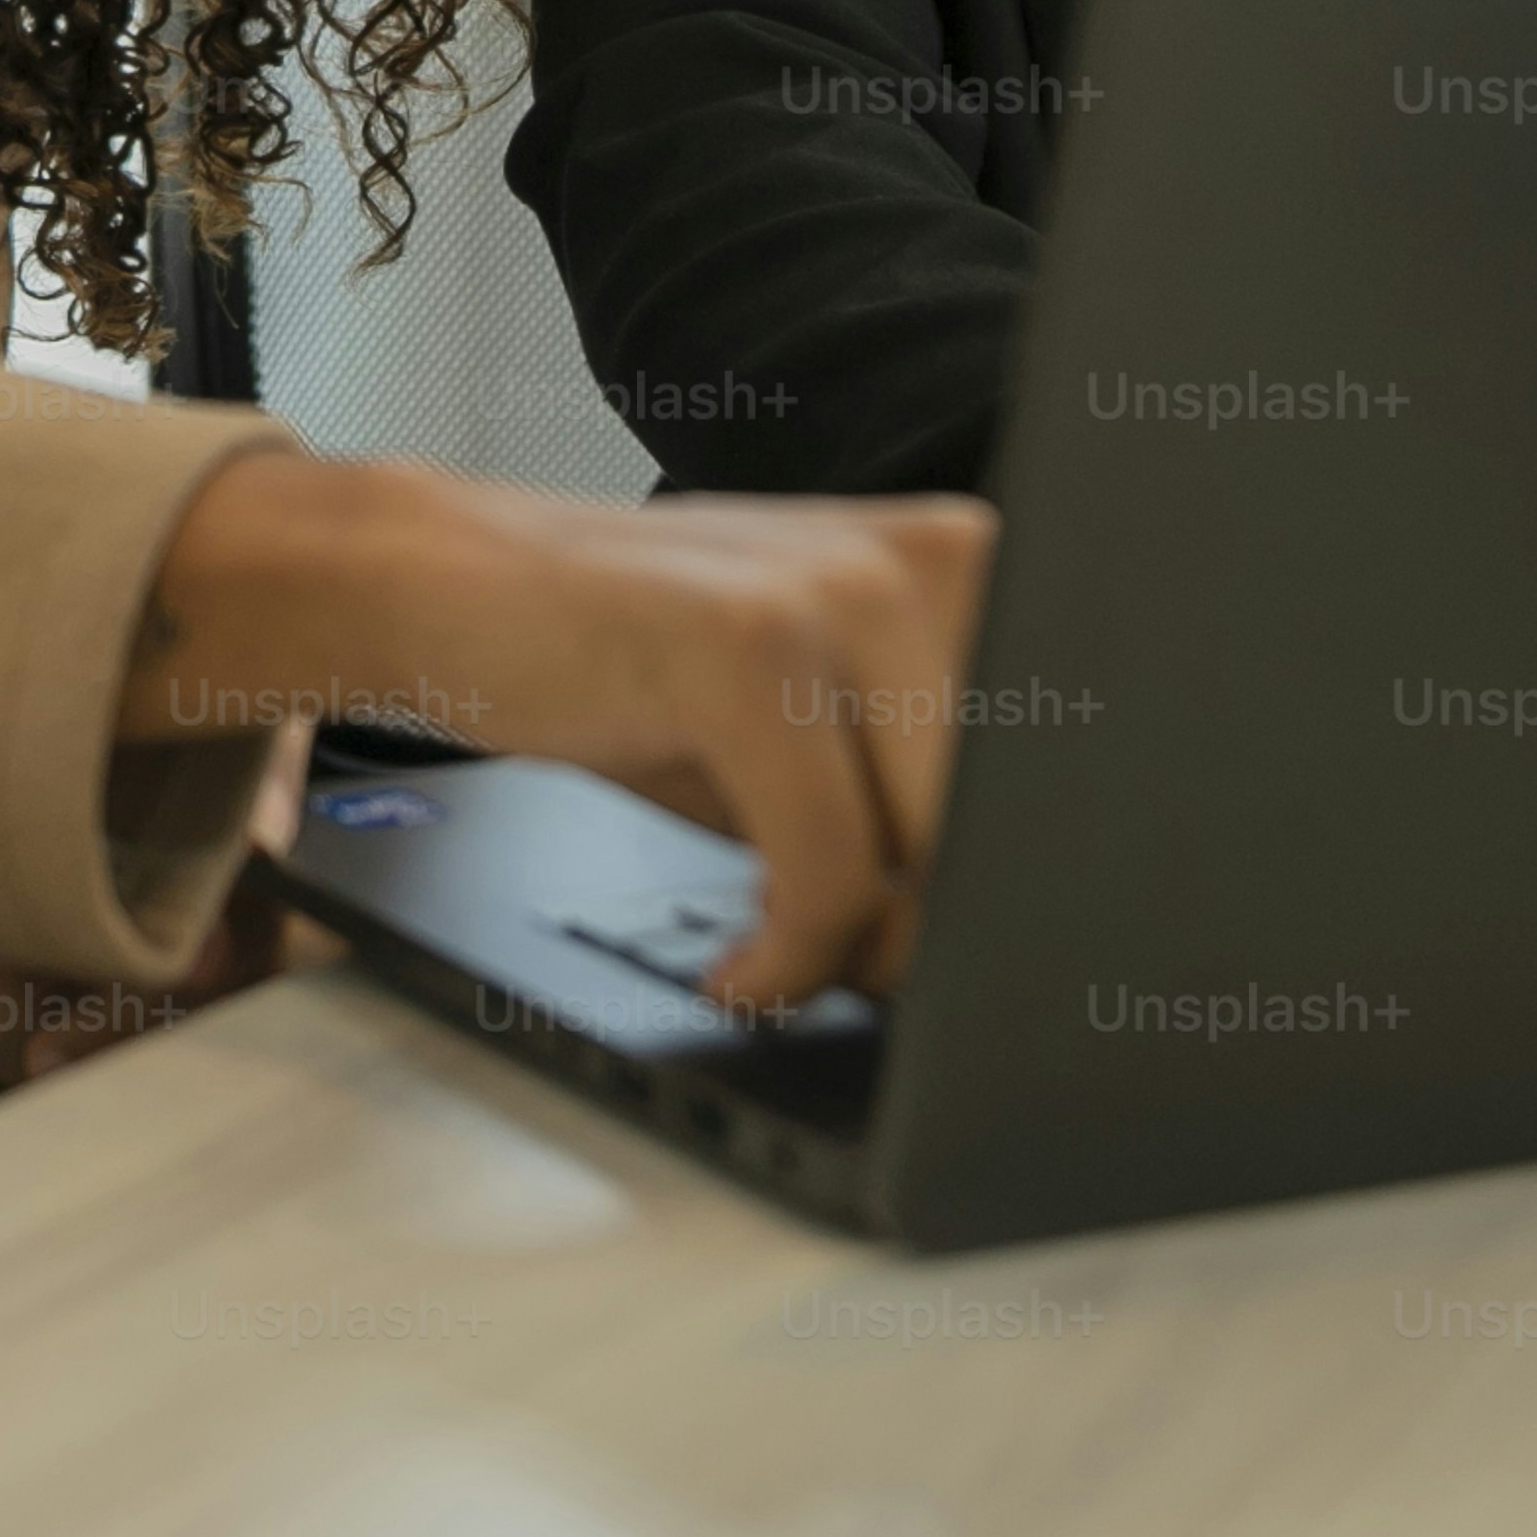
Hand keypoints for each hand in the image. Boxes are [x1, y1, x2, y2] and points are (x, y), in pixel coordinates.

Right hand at [132, 454, 996, 1014]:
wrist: (454, 586)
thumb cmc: (644, 674)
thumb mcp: (817, 731)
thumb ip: (930, 801)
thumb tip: (1040, 946)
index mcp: (972, 565)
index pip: (1082, 773)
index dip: (1036, 892)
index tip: (983, 968)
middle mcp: (930, 559)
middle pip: (1019, 828)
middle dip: (949, 935)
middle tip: (856, 977)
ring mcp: (840, 592)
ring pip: (937, 858)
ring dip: (867, 955)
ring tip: (786, 961)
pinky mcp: (746, 645)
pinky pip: (828, 872)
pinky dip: (787, 957)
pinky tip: (738, 969)